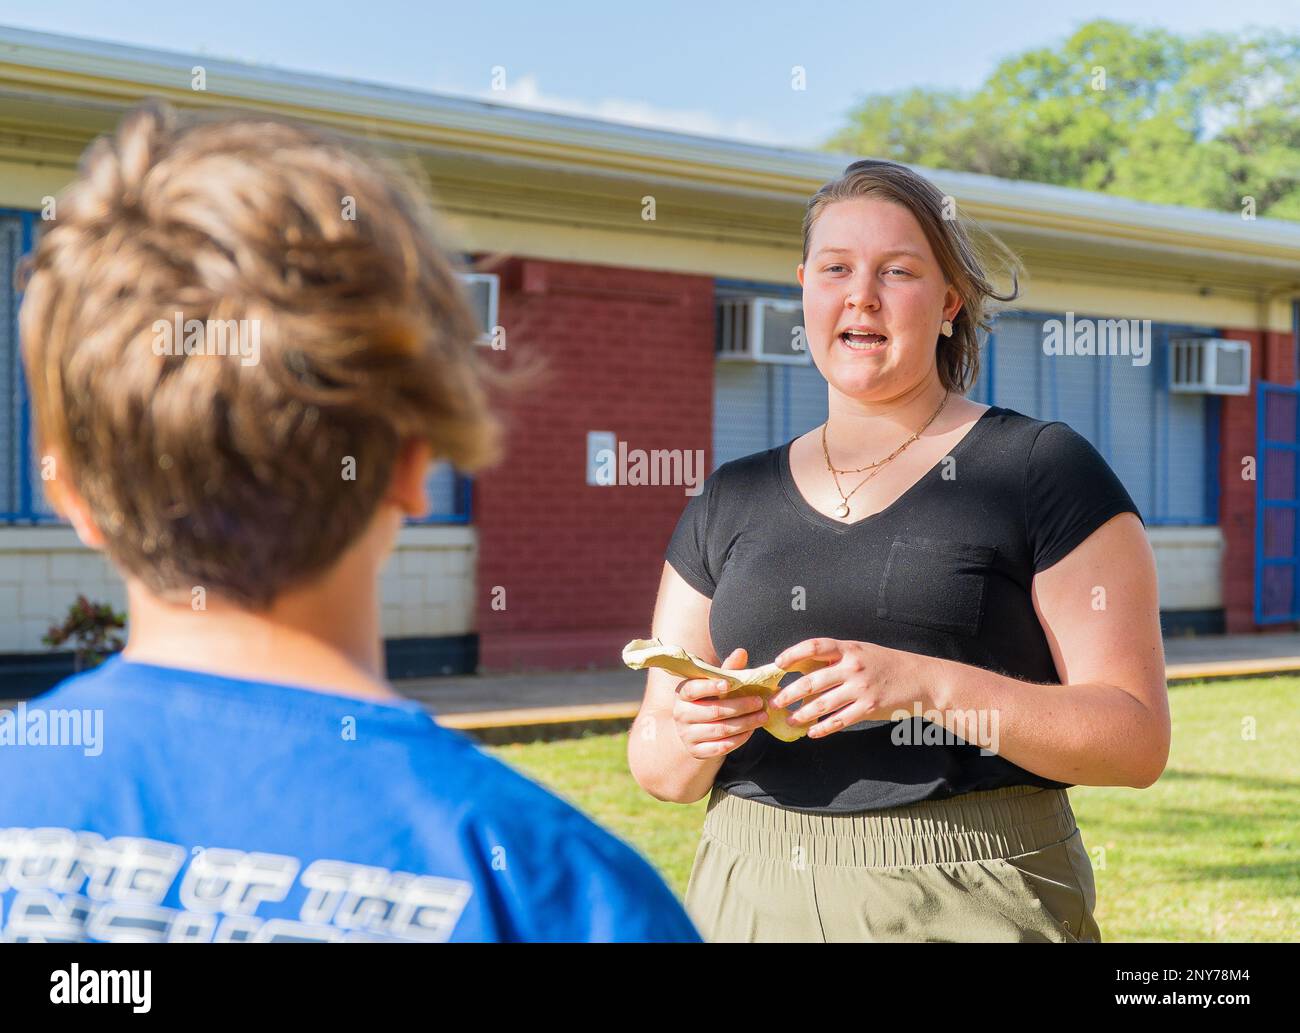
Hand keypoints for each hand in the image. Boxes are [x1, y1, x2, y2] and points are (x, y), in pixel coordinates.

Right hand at [672, 647, 767, 759]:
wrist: (693, 730)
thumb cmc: (708, 700)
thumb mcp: (715, 685)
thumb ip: (728, 670)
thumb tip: (741, 652)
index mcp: (682, 694)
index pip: (692, 689)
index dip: (709, 687)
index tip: (728, 684)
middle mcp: (681, 714)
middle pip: (713, 711)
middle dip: (740, 707)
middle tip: (759, 702)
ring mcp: (687, 735)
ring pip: (719, 730)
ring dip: (744, 724)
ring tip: (762, 717)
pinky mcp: (696, 751)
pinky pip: (720, 748)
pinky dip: (738, 740)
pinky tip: (751, 732)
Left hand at [771, 638, 928, 738]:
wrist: (921, 679)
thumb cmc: (887, 664)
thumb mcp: (862, 651)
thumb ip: (836, 657)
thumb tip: (803, 667)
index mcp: (849, 649)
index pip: (814, 647)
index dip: (792, 654)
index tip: (778, 664)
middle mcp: (853, 667)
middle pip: (812, 680)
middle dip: (789, 693)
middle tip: (774, 702)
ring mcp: (861, 688)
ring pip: (823, 704)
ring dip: (802, 714)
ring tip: (789, 720)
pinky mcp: (869, 707)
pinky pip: (840, 720)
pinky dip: (823, 728)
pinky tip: (812, 732)